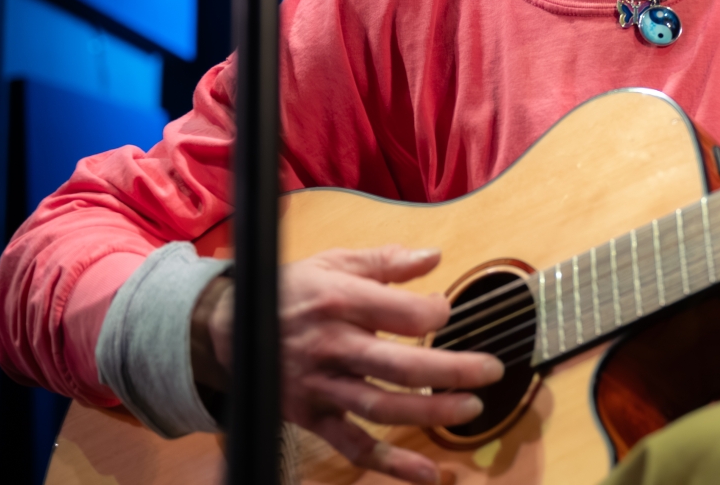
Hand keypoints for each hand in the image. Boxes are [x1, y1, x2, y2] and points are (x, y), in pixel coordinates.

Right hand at [192, 245, 501, 483]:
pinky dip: (390, 463)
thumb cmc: (293, 290)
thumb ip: (386, 262)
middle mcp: (332, 346)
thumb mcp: (335, 261)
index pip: (400, 314)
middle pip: (399, 366)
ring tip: (470, 410)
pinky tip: (427, 473)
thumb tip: (434, 257)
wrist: (229, 327)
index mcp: (340, 301)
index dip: (435, 312)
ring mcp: (322, 386)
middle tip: (490, 370)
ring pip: (381, 407)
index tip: (448, 310)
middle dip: (450, 371)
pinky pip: (353, 445)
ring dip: (430, 414)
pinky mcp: (313, 416)